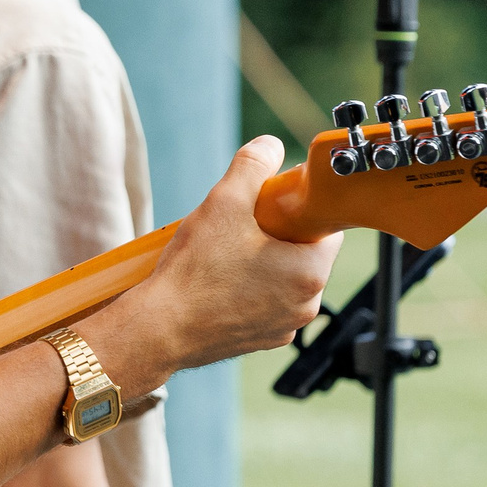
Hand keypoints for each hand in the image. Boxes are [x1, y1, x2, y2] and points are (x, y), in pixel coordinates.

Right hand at [142, 137, 339, 371]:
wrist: (160, 328)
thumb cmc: (194, 273)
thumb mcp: (224, 202)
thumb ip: (252, 167)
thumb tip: (269, 146)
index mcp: (309, 272)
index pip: (326, 228)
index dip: (299, 210)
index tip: (272, 206)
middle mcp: (305, 305)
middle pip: (304, 253)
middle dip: (278, 236)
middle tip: (241, 227)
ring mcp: (283, 328)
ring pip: (284, 279)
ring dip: (264, 263)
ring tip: (224, 255)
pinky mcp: (261, 340)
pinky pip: (265, 304)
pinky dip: (249, 291)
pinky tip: (219, 281)